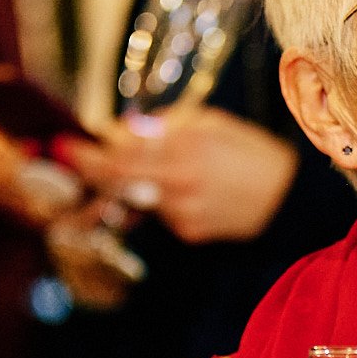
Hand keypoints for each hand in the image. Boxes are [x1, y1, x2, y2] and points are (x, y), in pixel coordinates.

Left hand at [69, 107, 297, 243]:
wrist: (291, 200)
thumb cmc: (253, 152)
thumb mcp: (212, 123)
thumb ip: (166, 126)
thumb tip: (124, 130)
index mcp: (185, 152)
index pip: (119, 158)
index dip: (87, 155)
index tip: (65, 146)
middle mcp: (178, 186)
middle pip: (116, 182)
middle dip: (92, 170)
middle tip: (77, 157)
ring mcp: (182, 215)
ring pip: (137, 198)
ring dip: (131, 183)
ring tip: (159, 166)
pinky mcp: (190, 233)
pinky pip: (162, 213)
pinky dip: (163, 199)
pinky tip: (189, 189)